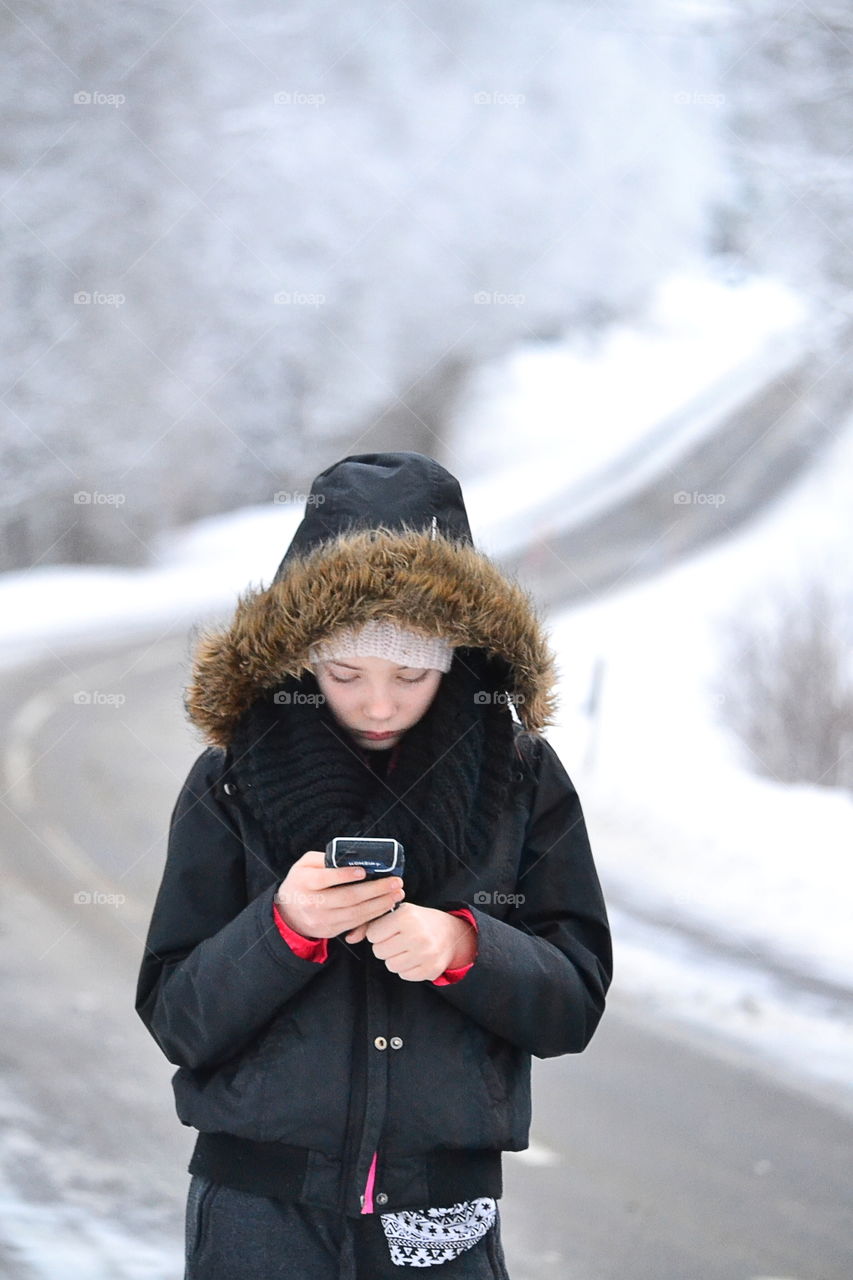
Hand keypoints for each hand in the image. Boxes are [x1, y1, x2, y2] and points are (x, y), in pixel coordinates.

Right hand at [275, 851, 404, 938]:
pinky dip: (372, 915)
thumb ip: (324, 859)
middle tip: (395, 882)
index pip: (325, 879)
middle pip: (347, 898)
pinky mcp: (330, 930)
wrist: (288, 914)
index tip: (363, 870)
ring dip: (379, 904)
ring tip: (396, 894)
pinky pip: (355, 924)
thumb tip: (350, 858)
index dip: (344, 875)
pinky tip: (385, 905)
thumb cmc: (301, 882)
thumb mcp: (304, 865)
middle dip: (374, 890)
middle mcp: (313, 902)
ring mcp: (322, 919)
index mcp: (305, 882)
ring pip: (355, 914)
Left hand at [347, 903, 476, 981]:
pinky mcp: (430, 969)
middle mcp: (417, 935)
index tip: (390, 929)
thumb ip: (370, 924)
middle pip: (379, 951)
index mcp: (407, 917)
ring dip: (394, 958)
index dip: (378, 932)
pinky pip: (404, 975)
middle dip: (385, 946)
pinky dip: (406, 968)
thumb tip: (349, 937)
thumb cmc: (419, 921)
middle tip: (397, 940)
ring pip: (390, 965)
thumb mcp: (398, 913)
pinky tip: (415, 957)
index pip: (373, 934)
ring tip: (406, 948)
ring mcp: (426, 954)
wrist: (451, 933)